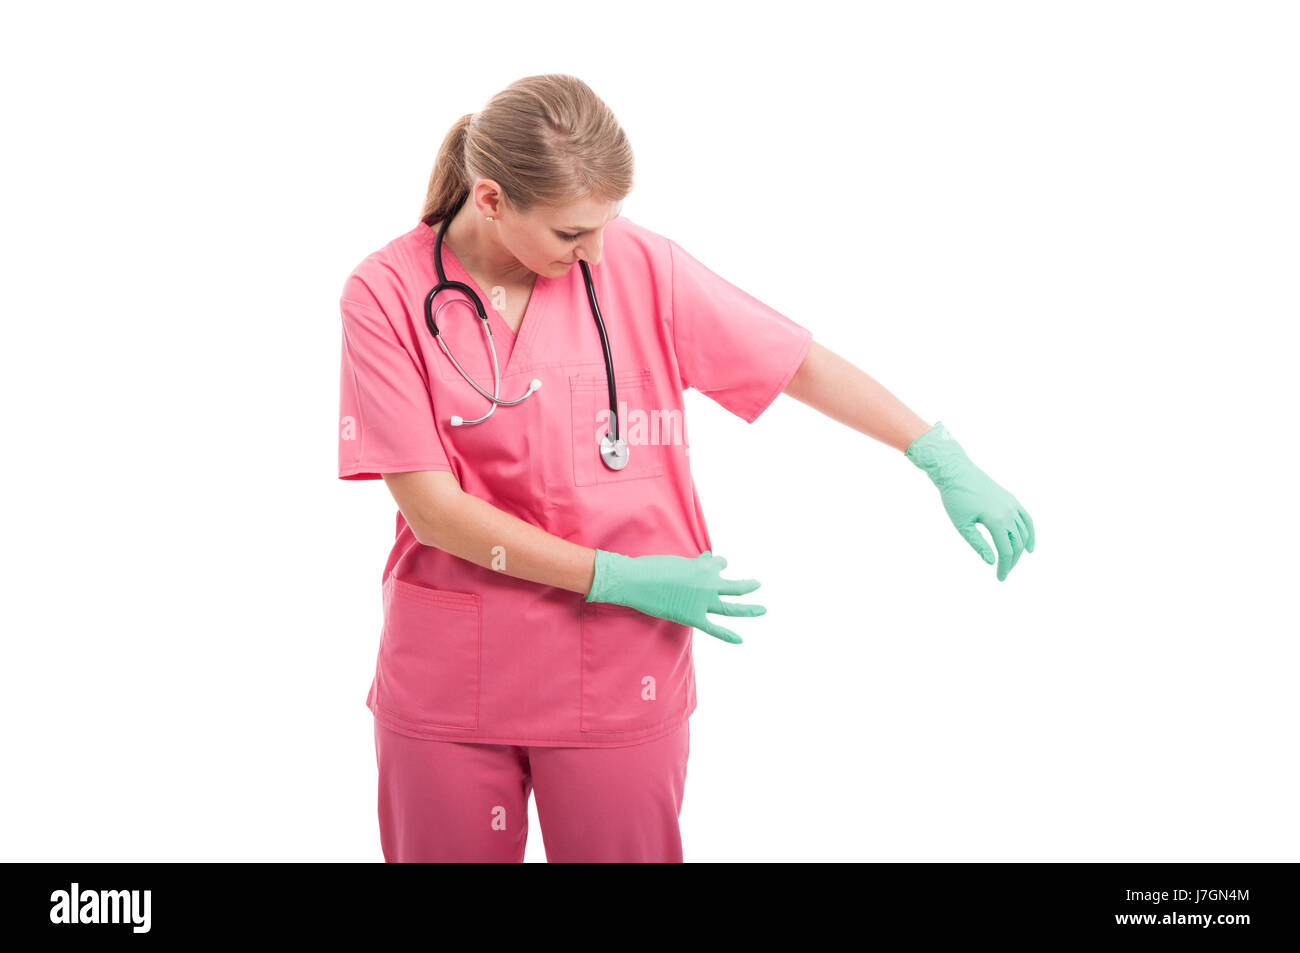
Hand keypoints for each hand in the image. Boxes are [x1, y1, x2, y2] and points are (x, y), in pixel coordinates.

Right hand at [586, 550, 763, 642]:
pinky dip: (728, 635)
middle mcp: (709, 584)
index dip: (716, 565)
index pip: (719, 564)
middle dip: (748, 586)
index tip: (711, 565)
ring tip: (762, 609)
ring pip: (732, 608)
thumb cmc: (653, 567)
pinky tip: (741, 640)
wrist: (636, 581)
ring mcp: (703, 602)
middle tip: (757, 584)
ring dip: (749, 609)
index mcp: (704, 567)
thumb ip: (696, 563)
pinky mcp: (693, 617)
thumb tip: (708, 558)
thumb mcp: (678, 561)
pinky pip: (715, 628)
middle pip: (735, 587)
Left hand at [905, 422, 1035, 580]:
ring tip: (1013, 562)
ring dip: (1020, 549)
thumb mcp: (963, 525)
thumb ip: (978, 544)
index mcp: (996, 520)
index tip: (1000, 579)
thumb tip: (992, 562)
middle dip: (1012, 561)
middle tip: (1004, 573)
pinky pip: (1026, 518)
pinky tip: (1028, 545)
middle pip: (1017, 544)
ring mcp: (1012, 504)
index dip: (1005, 567)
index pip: (1006, 550)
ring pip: (1024, 532)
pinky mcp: (1011, 499)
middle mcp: (1009, 512)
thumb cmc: (955, 498)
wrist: (956, 472)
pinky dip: (1030, 532)